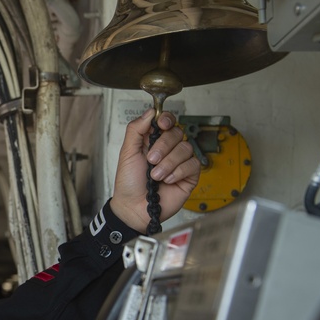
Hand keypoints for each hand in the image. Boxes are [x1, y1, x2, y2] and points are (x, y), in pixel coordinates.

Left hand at [109, 110, 199, 232]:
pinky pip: (193, 164)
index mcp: (152, 140)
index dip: (166, 119)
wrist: (133, 207)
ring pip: (185, 148)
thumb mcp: (127, 153)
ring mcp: (179, 162)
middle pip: (177, 133)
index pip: (167, 121)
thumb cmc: (129, 183)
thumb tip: (150, 112)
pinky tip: (168, 180)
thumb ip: (136, 130)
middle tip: (151, 160)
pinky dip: (178, 172)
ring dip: (168, 163)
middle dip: (163, 146)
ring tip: (156, 176)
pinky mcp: (189, 176)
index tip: (162, 124)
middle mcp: (168, 149)